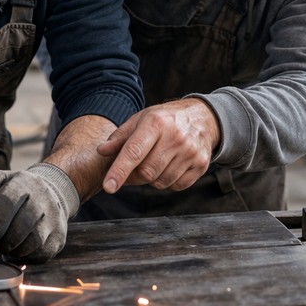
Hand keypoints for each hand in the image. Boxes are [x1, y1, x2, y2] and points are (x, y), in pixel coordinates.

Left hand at [0, 163, 79, 262]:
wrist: (54, 191)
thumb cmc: (21, 189)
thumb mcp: (2, 179)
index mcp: (23, 183)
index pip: (4, 206)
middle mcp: (42, 199)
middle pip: (17, 229)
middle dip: (0, 241)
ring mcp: (53, 218)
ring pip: (29, 244)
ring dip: (13, 250)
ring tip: (8, 244)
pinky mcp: (59, 237)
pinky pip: (39, 255)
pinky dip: (26, 256)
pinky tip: (21, 247)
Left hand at [97, 98, 219, 193]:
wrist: (203, 118)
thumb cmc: (166, 119)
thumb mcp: (141, 119)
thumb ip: (120, 136)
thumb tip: (102, 151)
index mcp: (156, 123)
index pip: (134, 152)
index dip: (119, 171)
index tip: (108, 187)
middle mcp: (175, 137)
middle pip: (146, 172)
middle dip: (134, 176)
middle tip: (132, 169)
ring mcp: (190, 152)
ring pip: (160, 182)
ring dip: (151, 179)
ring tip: (155, 162)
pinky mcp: (200, 164)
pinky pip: (176, 186)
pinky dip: (167, 182)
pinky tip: (169, 166)